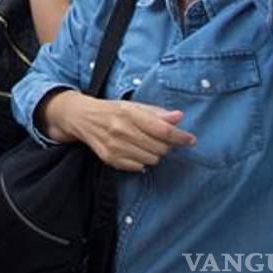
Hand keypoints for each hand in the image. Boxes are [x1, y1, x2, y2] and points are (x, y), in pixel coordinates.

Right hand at [66, 94, 196, 171]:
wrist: (82, 117)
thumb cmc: (112, 110)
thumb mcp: (133, 106)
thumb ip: (157, 113)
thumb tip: (179, 117)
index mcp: (129, 113)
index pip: (162, 130)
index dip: (180, 137)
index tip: (190, 140)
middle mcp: (121, 130)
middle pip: (160, 148)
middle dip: (166, 145)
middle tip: (161, 139)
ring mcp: (115, 146)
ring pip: (152, 159)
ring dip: (154, 153)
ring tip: (145, 143)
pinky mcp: (110, 159)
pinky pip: (139, 167)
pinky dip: (142, 160)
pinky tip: (134, 150)